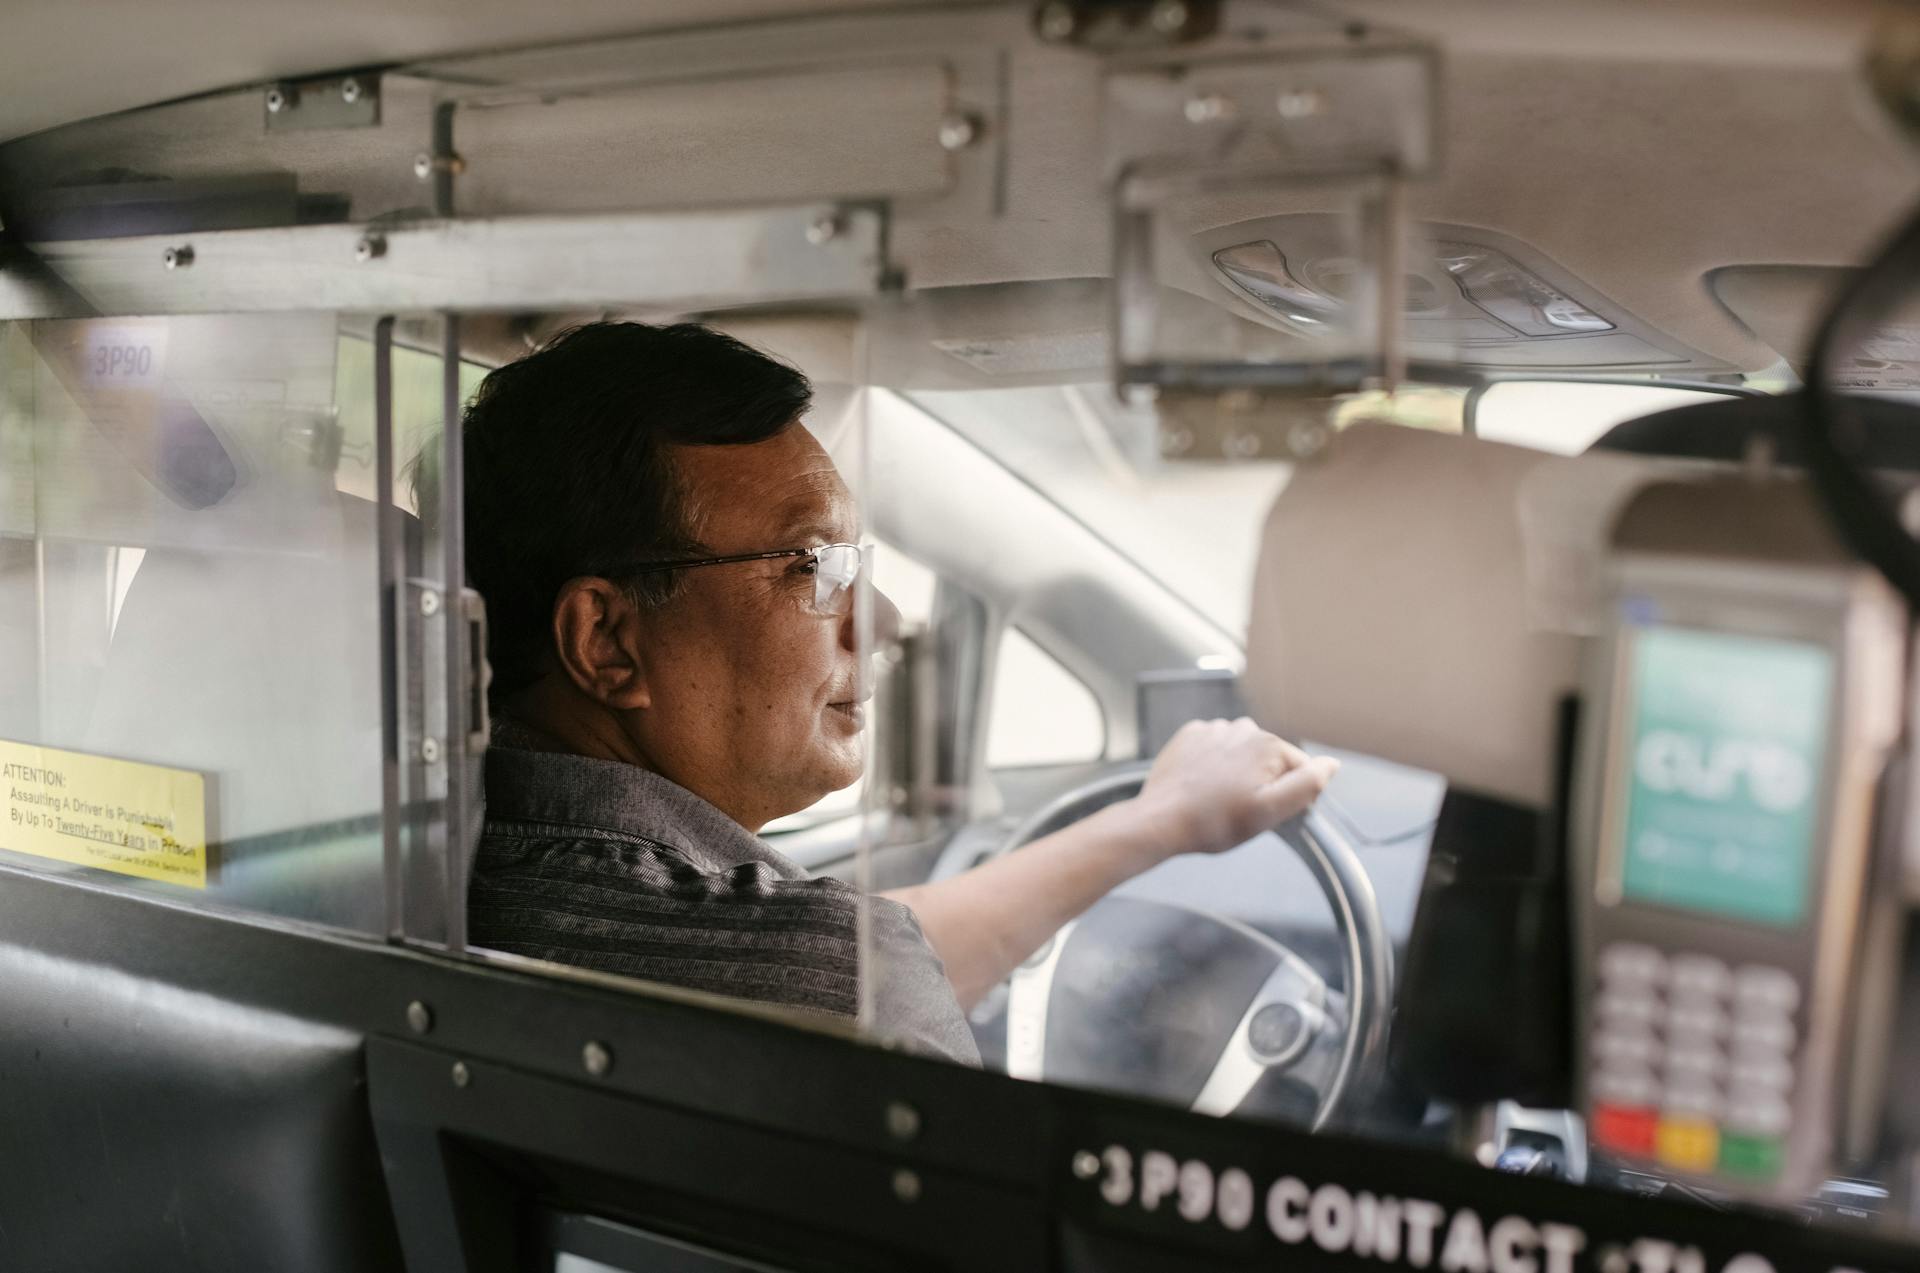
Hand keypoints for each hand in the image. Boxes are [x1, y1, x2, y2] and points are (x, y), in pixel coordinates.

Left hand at [1130, 717, 1339, 859]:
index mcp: (1268, 745)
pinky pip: (1214, 747)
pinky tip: (1202, 785)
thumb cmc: (1216, 822)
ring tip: (1219, 799)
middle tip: (1240, 810)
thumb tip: (1331, 764)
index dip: (1290, 795)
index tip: (1268, 813)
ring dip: (1238, 771)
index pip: (1299, 769)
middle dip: (1263, 781)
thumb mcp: (1271, 811)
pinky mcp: (1190, 736)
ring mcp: (1214, 730)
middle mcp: (1243, 728)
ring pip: (1242, 751)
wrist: (1161, 821)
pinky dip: (1213, 764)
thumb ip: (1307, 784)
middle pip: (1270, 759)